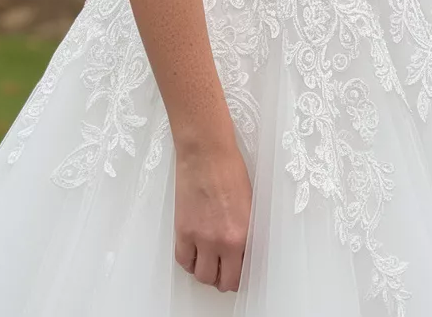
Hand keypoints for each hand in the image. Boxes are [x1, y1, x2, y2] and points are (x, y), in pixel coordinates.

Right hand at [174, 140, 252, 292]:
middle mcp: (222, 241)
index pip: (241, 273)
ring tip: (208, 260)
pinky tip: (193, 252)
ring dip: (205, 271)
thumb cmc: (229, 168)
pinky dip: (189, 261)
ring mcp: (200, 237)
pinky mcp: (183, 230)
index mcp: (243, 234)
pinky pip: (183, 260)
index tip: (237, 270)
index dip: (239, 275)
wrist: (206, 151)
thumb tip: (243, 247)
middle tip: (223, 270)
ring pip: (202, 275)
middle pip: (222, 281)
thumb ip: (245, 230)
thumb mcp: (248, 203)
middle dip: (223, 278)